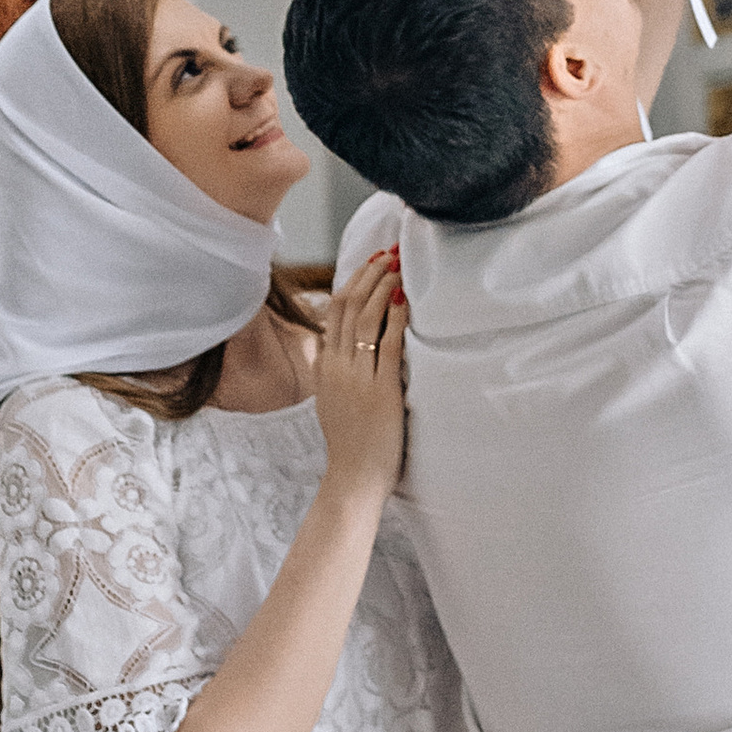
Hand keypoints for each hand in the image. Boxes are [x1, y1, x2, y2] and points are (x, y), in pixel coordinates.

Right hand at [316, 252, 407, 509]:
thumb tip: (350, 349)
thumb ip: (339, 374)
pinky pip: (388, 346)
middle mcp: (337, 368)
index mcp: (325, 368)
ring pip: (365, 320)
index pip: (333, 312)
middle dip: (368, 275)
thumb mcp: (334, 401)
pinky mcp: (381, 391)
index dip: (351, 282)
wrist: (353, 478)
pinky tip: (406, 300)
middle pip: (348, 307)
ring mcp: (357, 379)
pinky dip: (397, 318)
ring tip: (398, 267)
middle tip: (387, 253)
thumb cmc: (351, 444)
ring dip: (383, 288)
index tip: (368, 262)